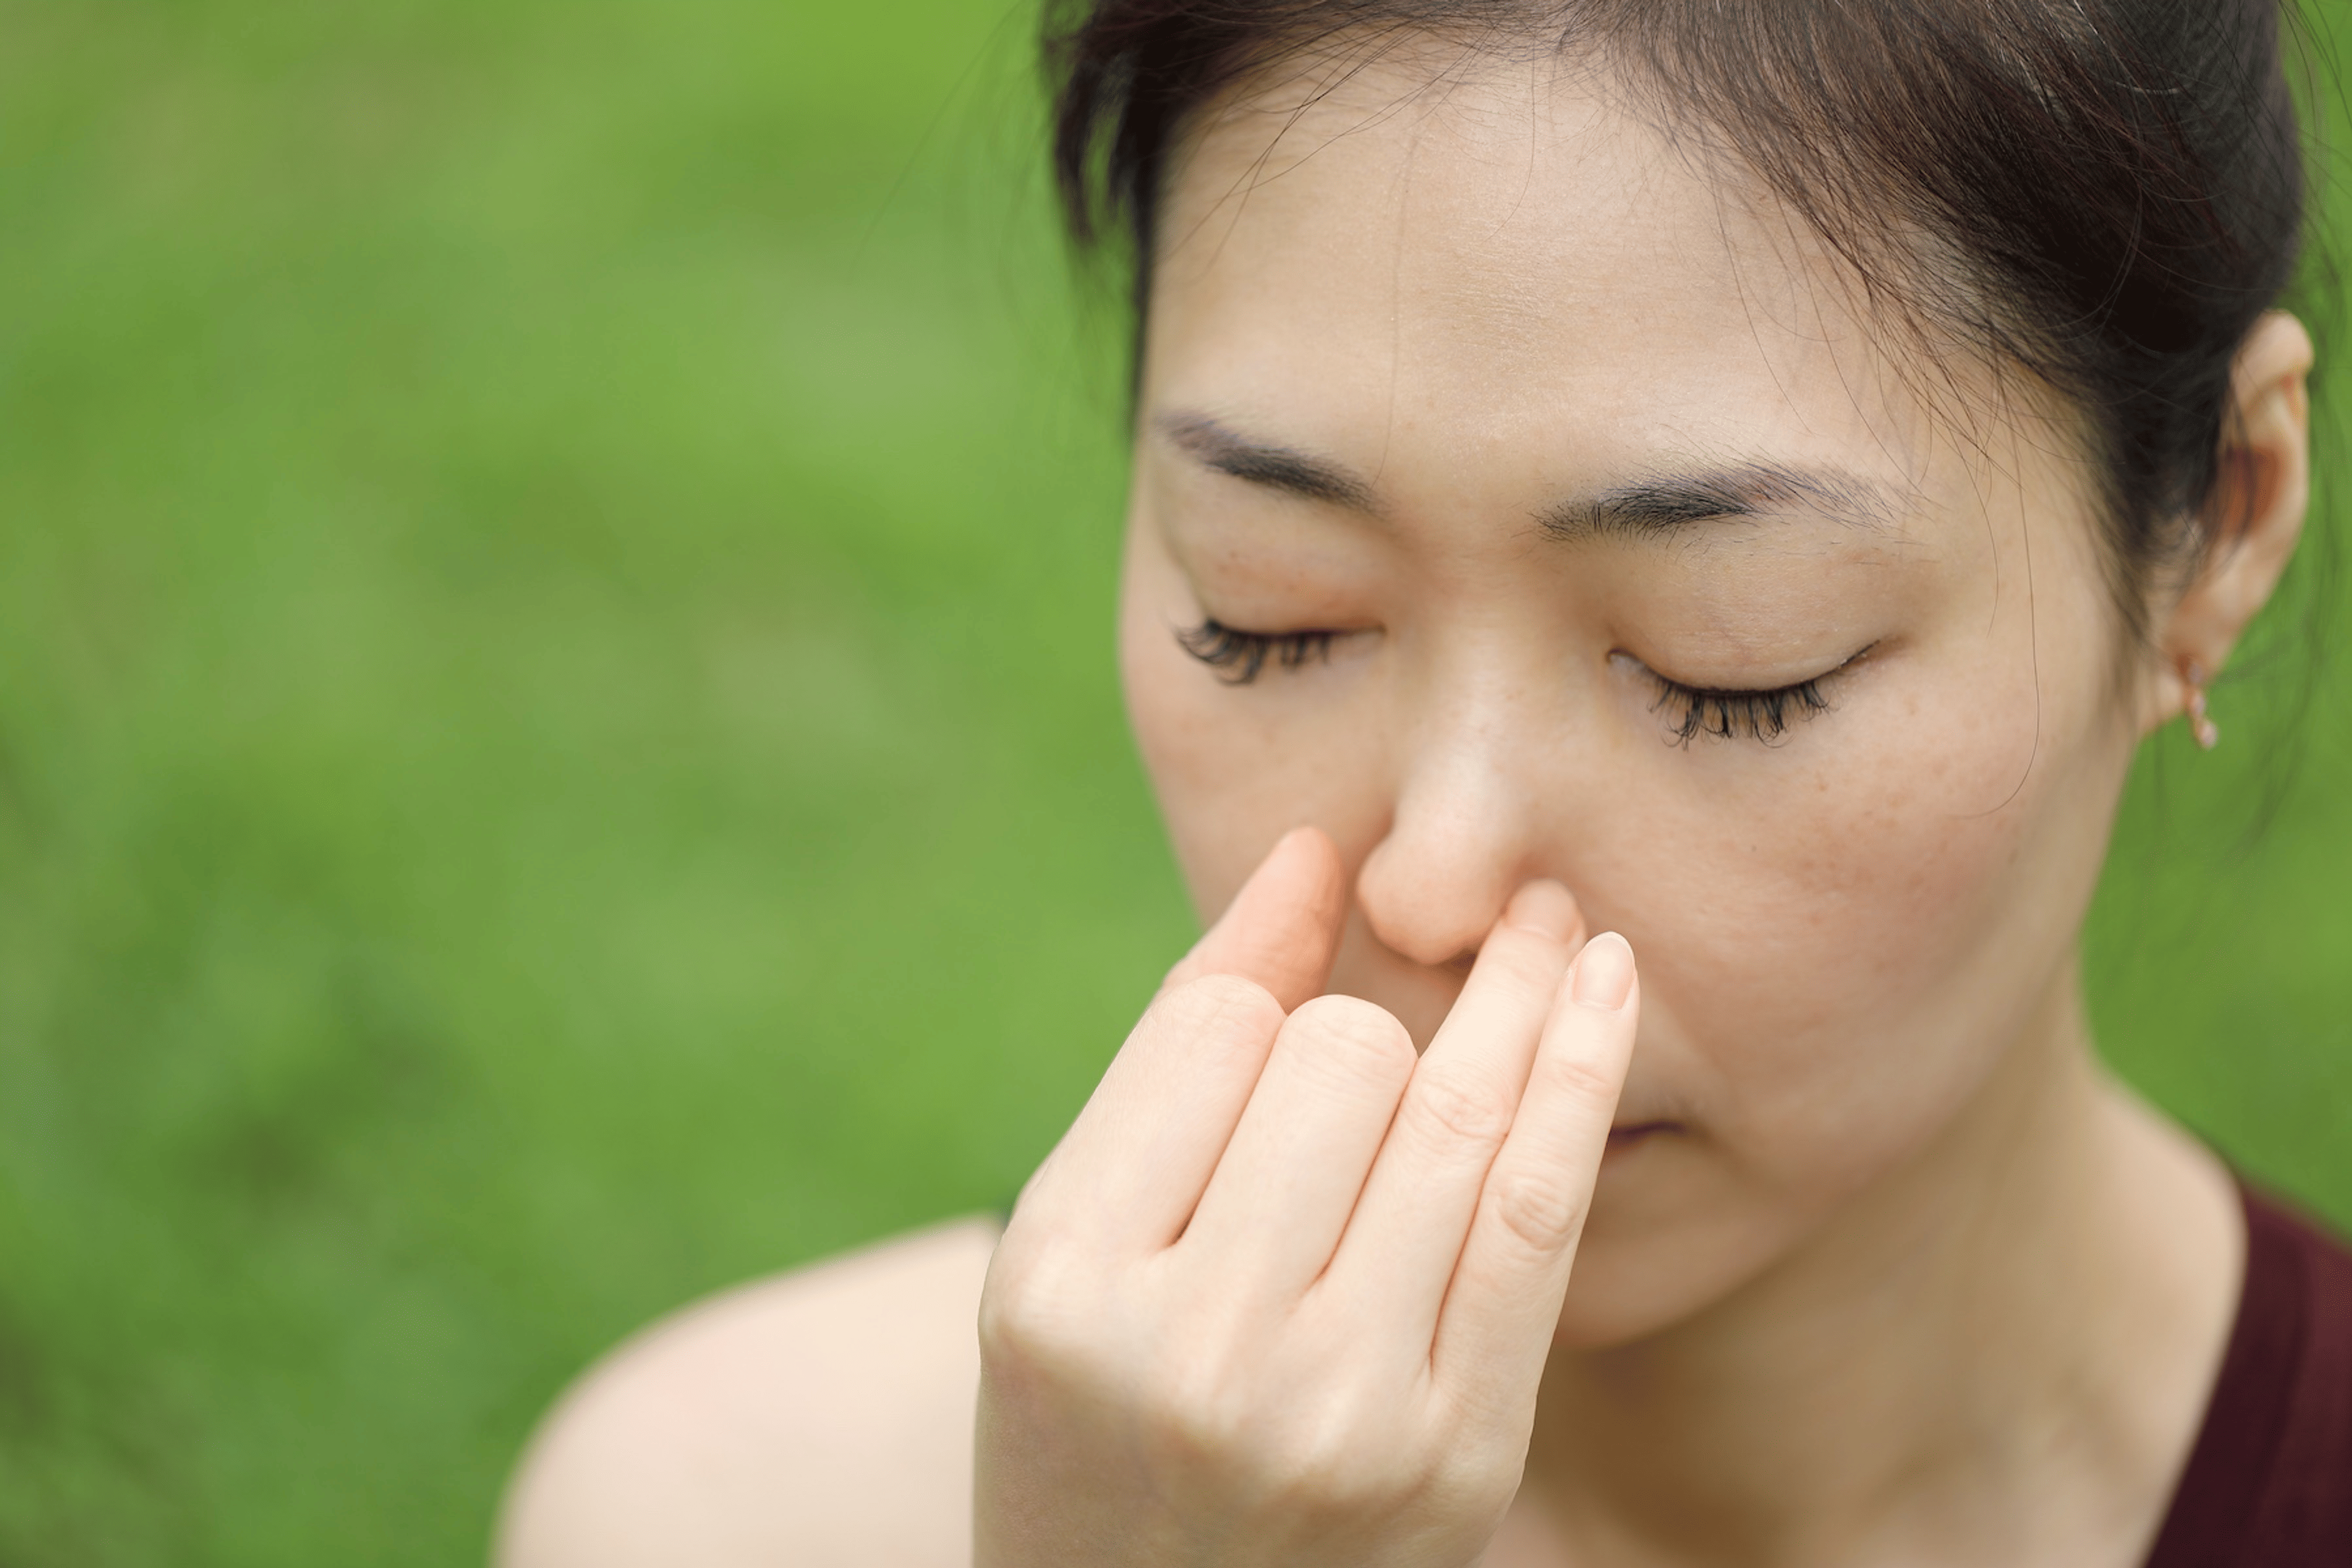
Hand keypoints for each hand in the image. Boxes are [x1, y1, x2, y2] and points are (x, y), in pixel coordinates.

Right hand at [975, 828, 1640, 1566]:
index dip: (1277, 948)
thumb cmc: (1093, 1412)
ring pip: (1450, 1116)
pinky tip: (1605, 987)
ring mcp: (1340, 1417)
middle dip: (1381, 1006)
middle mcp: (1198, 1355)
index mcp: (1062, 1284)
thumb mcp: (1070, 1242)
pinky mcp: (1458, 1461)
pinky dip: (1577, 1082)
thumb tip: (1309, 857)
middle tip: (1456, 929)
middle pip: (1339, 1060)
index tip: (1330, 878)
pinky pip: (1537, 1219)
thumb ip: (1179, 1052)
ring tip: (1549, 915)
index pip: (1215, 1031)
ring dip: (1517, 989)